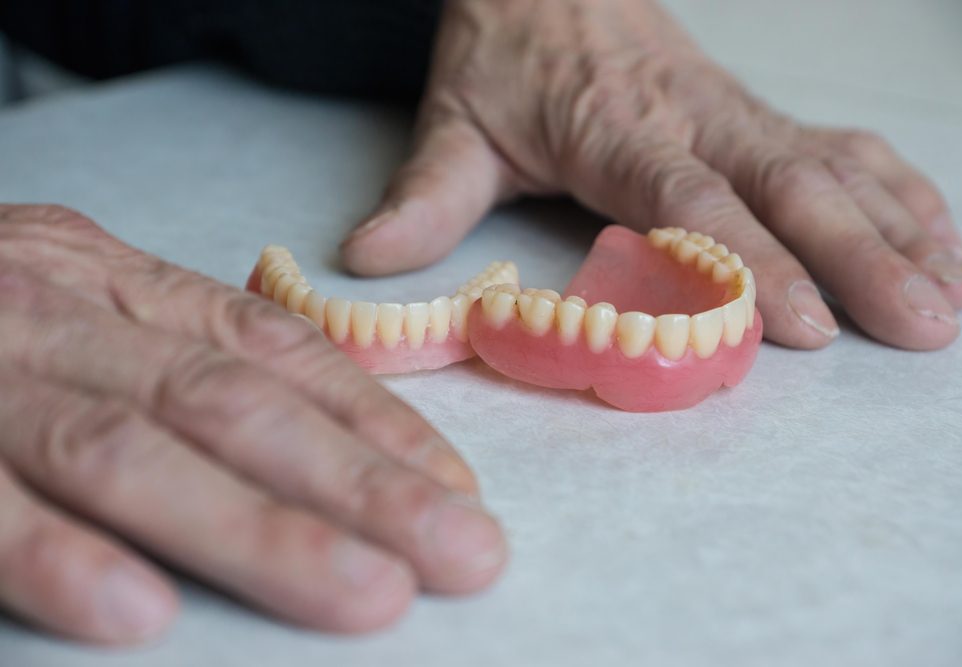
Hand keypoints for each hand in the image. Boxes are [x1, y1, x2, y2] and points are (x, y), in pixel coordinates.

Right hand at [0, 205, 505, 644]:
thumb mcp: (84, 305)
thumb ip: (181, 354)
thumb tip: (324, 432)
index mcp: (115, 283)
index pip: (274, 351)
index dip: (373, 421)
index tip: (455, 487)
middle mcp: (58, 314)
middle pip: (232, 405)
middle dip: (358, 486)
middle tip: (462, 554)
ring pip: (131, 451)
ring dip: (255, 533)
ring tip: (365, 596)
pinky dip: (51, 555)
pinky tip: (137, 615)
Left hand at [340, 0, 961, 350]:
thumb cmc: (506, 55)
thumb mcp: (453, 125)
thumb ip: (423, 197)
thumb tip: (366, 262)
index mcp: (618, 132)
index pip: (697, 200)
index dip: (750, 259)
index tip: (801, 321)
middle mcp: (694, 122)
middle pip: (790, 187)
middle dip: (860, 258)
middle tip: (920, 325)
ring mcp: (737, 114)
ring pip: (835, 167)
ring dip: (898, 230)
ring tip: (952, 297)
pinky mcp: (758, 114)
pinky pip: (844, 148)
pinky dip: (898, 192)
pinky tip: (939, 237)